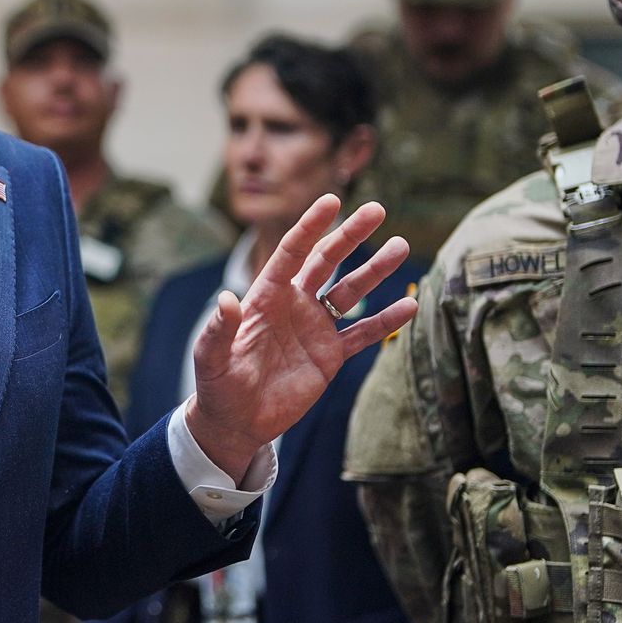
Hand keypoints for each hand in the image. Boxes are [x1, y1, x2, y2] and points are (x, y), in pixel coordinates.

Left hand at [187, 195, 416, 476]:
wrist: (236, 421)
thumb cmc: (218, 385)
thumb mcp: (211, 358)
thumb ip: (219, 331)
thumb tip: (225, 300)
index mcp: (265, 297)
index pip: (290, 253)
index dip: (310, 227)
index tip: (332, 201)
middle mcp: (293, 304)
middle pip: (326, 261)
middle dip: (350, 235)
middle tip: (377, 210)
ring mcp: (314, 327)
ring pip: (349, 291)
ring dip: (374, 270)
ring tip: (401, 247)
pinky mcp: (330, 355)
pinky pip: (362, 333)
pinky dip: (385, 321)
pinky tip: (410, 305)